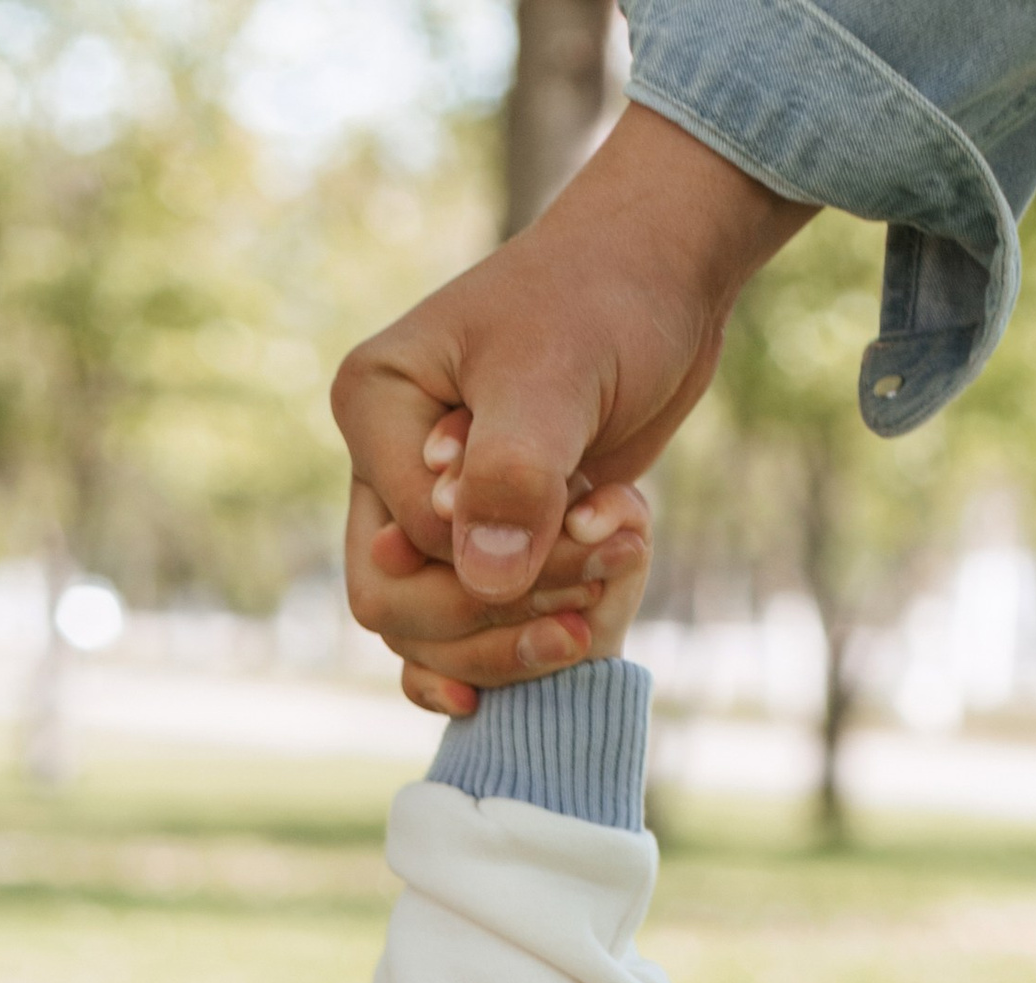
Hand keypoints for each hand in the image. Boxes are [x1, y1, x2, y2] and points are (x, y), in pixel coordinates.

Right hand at [332, 104, 810, 637]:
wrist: (661, 278)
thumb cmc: (606, 299)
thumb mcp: (557, 375)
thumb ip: (514, 477)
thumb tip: (485, 582)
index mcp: (375, 406)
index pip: (408, 544)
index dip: (496, 558)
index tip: (592, 511)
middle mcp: (383, 465)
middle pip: (400, 605)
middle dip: (504, 609)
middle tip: (607, 566)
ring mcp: (424, 507)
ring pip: (432, 633)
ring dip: (524, 629)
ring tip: (616, 572)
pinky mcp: (475, 535)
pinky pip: (463, 631)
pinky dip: (516, 648)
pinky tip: (564, 652)